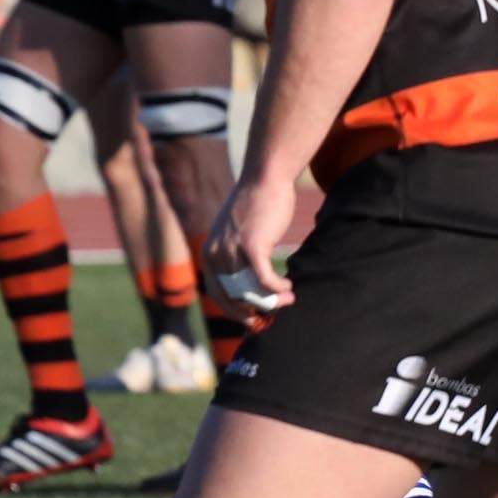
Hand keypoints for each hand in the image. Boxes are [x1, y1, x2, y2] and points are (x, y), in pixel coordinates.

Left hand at [206, 168, 301, 313]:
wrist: (264, 179)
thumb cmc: (256, 208)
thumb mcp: (236, 235)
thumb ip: (235, 257)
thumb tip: (247, 285)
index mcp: (209, 254)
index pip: (216, 294)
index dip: (234, 310)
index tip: (251, 319)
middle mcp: (215, 254)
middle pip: (234, 296)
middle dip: (254, 309)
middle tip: (273, 312)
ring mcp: (232, 251)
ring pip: (251, 290)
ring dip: (272, 299)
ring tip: (288, 297)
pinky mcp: (252, 246)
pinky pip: (264, 279)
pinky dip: (277, 288)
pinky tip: (289, 286)